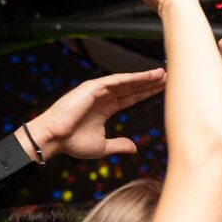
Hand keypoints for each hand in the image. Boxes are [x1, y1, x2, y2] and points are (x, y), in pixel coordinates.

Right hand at [26, 69, 163, 160]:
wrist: (54, 139)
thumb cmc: (72, 143)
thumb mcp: (102, 147)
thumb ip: (119, 145)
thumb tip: (135, 148)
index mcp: (105, 109)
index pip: (130, 98)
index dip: (145, 93)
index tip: (161, 89)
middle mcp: (103, 98)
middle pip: (131, 88)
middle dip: (149, 83)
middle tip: (168, 78)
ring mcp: (98, 92)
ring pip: (126, 82)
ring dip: (144, 78)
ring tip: (161, 74)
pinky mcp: (92, 88)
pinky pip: (116, 81)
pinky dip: (131, 78)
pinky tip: (146, 76)